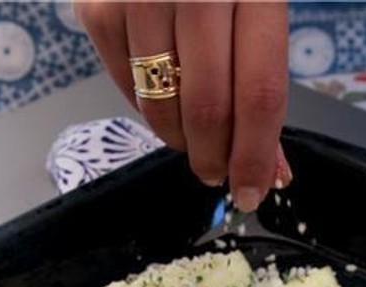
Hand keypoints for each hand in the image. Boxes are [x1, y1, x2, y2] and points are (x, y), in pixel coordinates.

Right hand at [77, 1, 291, 212]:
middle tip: (218, 172)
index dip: (256, 154)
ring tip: (193, 136)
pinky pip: (125, 86)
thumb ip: (265, 78)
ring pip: (161, 105)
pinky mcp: (97, 5)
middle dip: (214, 157)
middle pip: (208, 108)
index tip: (254, 189)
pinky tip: (165, 93)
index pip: (259, 92)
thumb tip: (268, 169)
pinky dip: (148, 106)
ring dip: (181, 138)